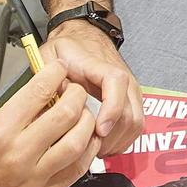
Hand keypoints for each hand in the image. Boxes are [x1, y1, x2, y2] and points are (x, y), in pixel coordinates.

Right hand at [0, 63, 97, 186]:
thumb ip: (14, 111)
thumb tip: (42, 93)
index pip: (39, 92)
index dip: (54, 73)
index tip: (59, 68)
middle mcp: (18, 154)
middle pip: (65, 115)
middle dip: (76, 95)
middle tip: (75, 90)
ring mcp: (33, 178)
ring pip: (77, 143)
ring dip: (86, 123)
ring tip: (83, 114)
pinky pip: (76, 170)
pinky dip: (87, 151)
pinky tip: (86, 140)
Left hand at [42, 20, 143, 155]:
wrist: (84, 36)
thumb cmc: (68, 48)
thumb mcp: (50, 54)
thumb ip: (49, 76)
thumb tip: (55, 100)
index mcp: (101, 66)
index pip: (116, 83)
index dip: (111, 109)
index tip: (99, 129)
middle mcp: (122, 78)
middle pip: (129, 112)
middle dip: (110, 137)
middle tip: (88, 147)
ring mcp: (130, 90)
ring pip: (135, 123)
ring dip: (117, 141)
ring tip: (95, 149)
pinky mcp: (132, 101)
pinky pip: (136, 126)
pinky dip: (123, 140)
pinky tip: (105, 145)